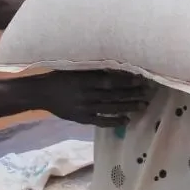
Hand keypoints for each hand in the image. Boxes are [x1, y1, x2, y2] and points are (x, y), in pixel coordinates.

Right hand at [31, 71, 153, 126]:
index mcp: (84, 80)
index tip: (141, 78)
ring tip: (143, 105)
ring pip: (110, 108)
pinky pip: (101, 122)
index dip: (126, 81)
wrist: (41, 93)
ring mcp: (84, 109)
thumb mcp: (75, 68)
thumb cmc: (59, 76)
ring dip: (128, 107)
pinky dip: (114, 121)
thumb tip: (115, 68)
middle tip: (148, 92)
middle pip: (113, 95)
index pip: (110, 81)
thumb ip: (93, 70)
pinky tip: (127, 120)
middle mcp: (86, 95)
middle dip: (132, 94)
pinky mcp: (82, 119)